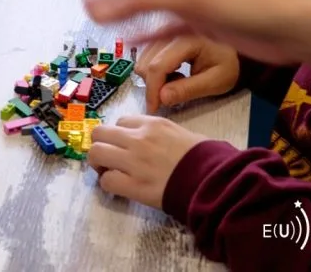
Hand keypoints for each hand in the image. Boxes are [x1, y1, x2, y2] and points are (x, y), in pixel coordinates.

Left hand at [88, 116, 207, 209]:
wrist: (215, 181)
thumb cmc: (207, 158)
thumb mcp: (184, 134)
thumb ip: (162, 133)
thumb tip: (153, 140)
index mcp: (153, 124)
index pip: (121, 121)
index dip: (119, 135)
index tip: (124, 146)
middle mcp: (139, 139)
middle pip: (100, 133)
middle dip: (101, 145)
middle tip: (108, 158)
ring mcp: (134, 161)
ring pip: (96, 153)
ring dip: (98, 163)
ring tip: (108, 171)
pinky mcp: (134, 185)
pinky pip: (106, 181)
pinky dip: (108, 184)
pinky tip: (118, 188)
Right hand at [136, 36, 239, 112]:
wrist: (230, 48)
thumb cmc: (226, 63)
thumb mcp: (215, 81)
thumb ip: (189, 89)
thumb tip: (162, 98)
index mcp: (186, 40)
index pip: (158, 66)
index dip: (152, 90)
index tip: (154, 108)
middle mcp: (170, 32)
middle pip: (146, 64)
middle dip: (155, 85)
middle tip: (177, 92)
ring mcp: (162, 33)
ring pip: (142, 61)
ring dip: (154, 79)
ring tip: (178, 80)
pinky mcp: (159, 37)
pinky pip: (145, 58)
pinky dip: (154, 71)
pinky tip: (173, 72)